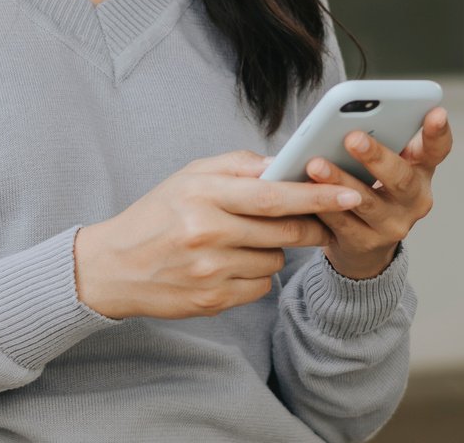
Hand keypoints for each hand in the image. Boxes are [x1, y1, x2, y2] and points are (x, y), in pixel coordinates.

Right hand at [73, 150, 363, 319]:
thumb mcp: (190, 176)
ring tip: (246, 240)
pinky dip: (257, 275)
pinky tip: (232, 265)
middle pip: (283, 232)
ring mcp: (209, 270)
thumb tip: (285, 161)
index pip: (273, 195)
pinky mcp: (211, 301)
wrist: (114, 267)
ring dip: (276, 250)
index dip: (316, 194)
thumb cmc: (158, 214)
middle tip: (324, 220)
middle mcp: (207, 232)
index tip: (349, 192)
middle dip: (312, 225)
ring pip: (275, 261)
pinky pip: (260, 286)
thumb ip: (239, 165)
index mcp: (203, 194)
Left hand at [307, 107, 451, 278]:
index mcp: (421, 170)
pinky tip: (305, 191)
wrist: (365, 244)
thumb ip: (379, 139)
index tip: (436, 112)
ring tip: (316, 164)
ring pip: (366, 202)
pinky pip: (342, 223)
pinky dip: (323, 206)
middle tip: (352, 138)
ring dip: (340, 181)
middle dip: (376, 156)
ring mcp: (393, 225)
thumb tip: (345, 116)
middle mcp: (414, 200)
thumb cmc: (373, 187)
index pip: (436, 150)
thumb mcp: (385, 164)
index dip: (437, 132)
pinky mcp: (366, 244)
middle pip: (401, 177)